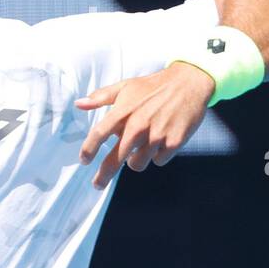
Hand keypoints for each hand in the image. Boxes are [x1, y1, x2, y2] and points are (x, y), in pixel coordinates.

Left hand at [75, 63, 214, 188]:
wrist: (189, 83)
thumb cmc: (153, 86)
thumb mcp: (125, 86)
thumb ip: (100, 97)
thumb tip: (78, 104)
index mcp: (123, 112)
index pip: (98, 134)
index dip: (88, 150)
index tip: (84, 160)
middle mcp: (138, 126)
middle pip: (115, 159)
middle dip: (104, 175)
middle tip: (97, 184)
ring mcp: (156, 135)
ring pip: (137, 164)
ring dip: (136, 160)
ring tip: (141, 147)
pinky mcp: (174, 142)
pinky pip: (158, 160)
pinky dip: (157, 155)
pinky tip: (161, 142)